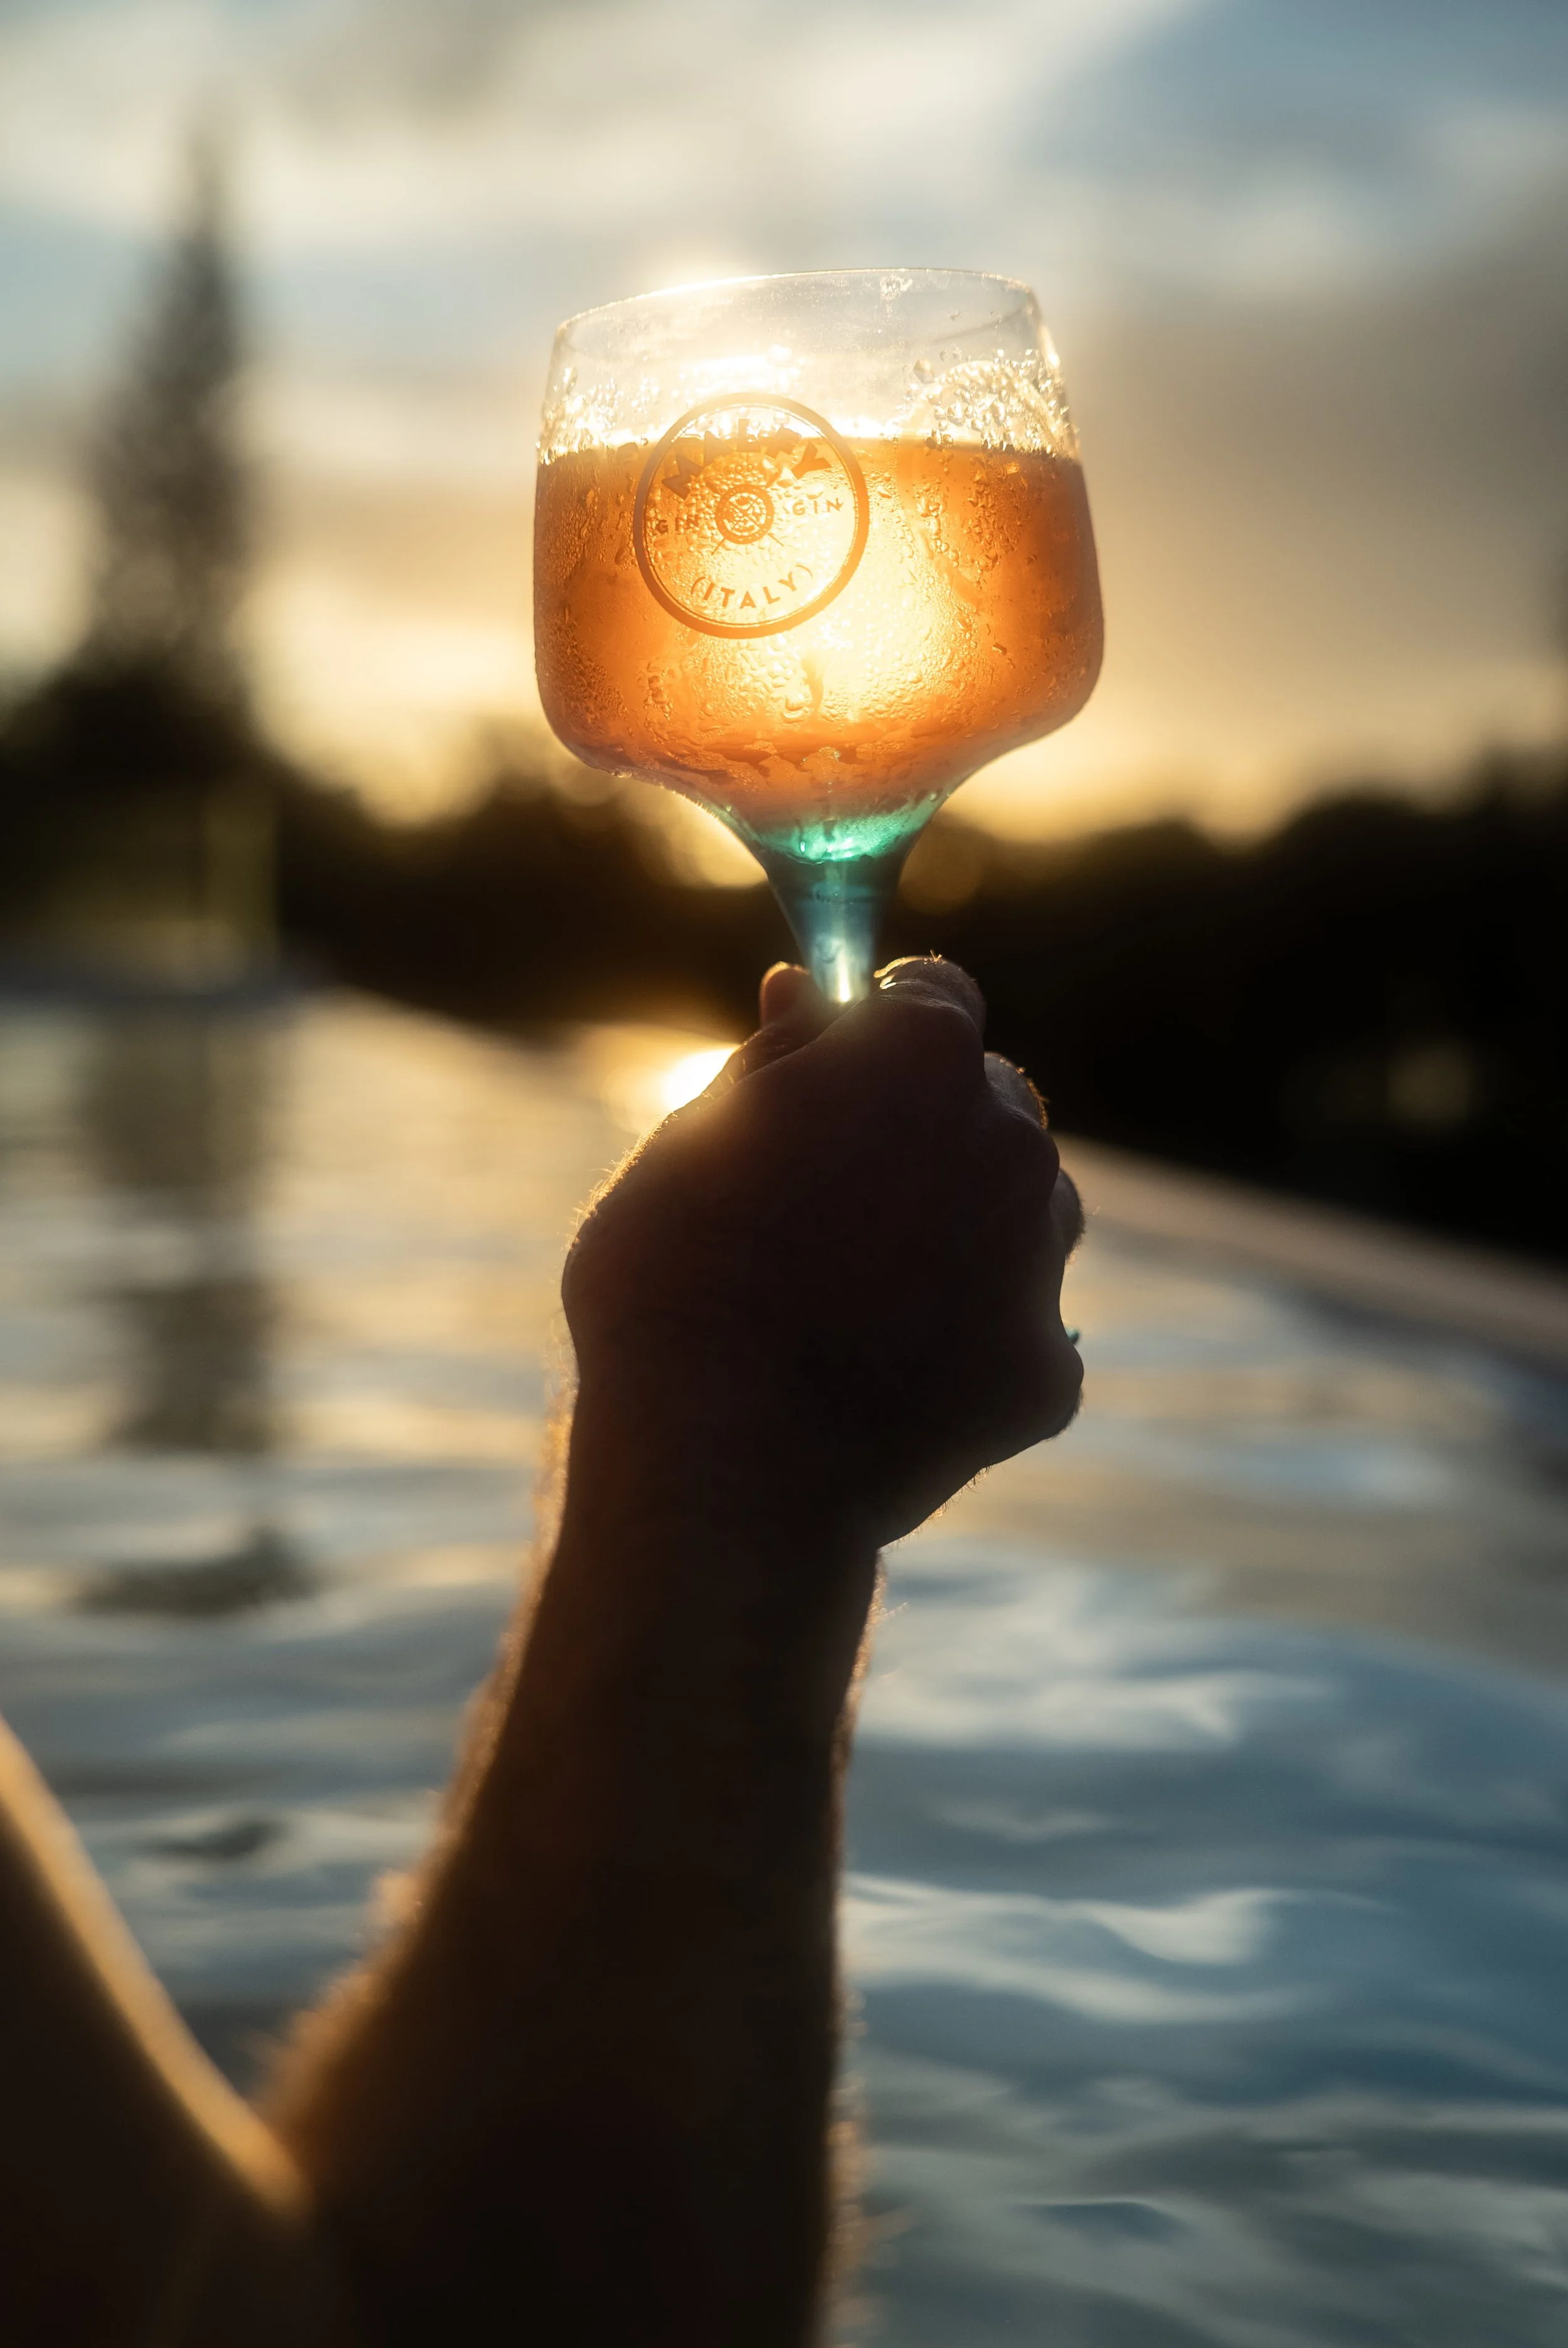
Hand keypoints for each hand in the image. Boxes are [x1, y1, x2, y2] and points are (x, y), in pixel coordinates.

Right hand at [563, 956, 1082, 1545]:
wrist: (716, 1468)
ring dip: (965, 1234)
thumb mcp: (690, 1138)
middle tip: (826, 1210)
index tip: (833, 1083)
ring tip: (853, 1303)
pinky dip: (968, 1352)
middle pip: (988, 1105)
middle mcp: (1010, 1137)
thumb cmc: (672, 1282)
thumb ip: (775, 1060)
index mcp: (921, 1053)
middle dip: (927, 1135)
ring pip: (1026, 1214)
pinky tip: (886, 1384)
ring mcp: (1041, 1258)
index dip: (880, 1037)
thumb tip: (806, 994)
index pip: (934, 997)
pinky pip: (1018, 1336)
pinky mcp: (1050, 1369)